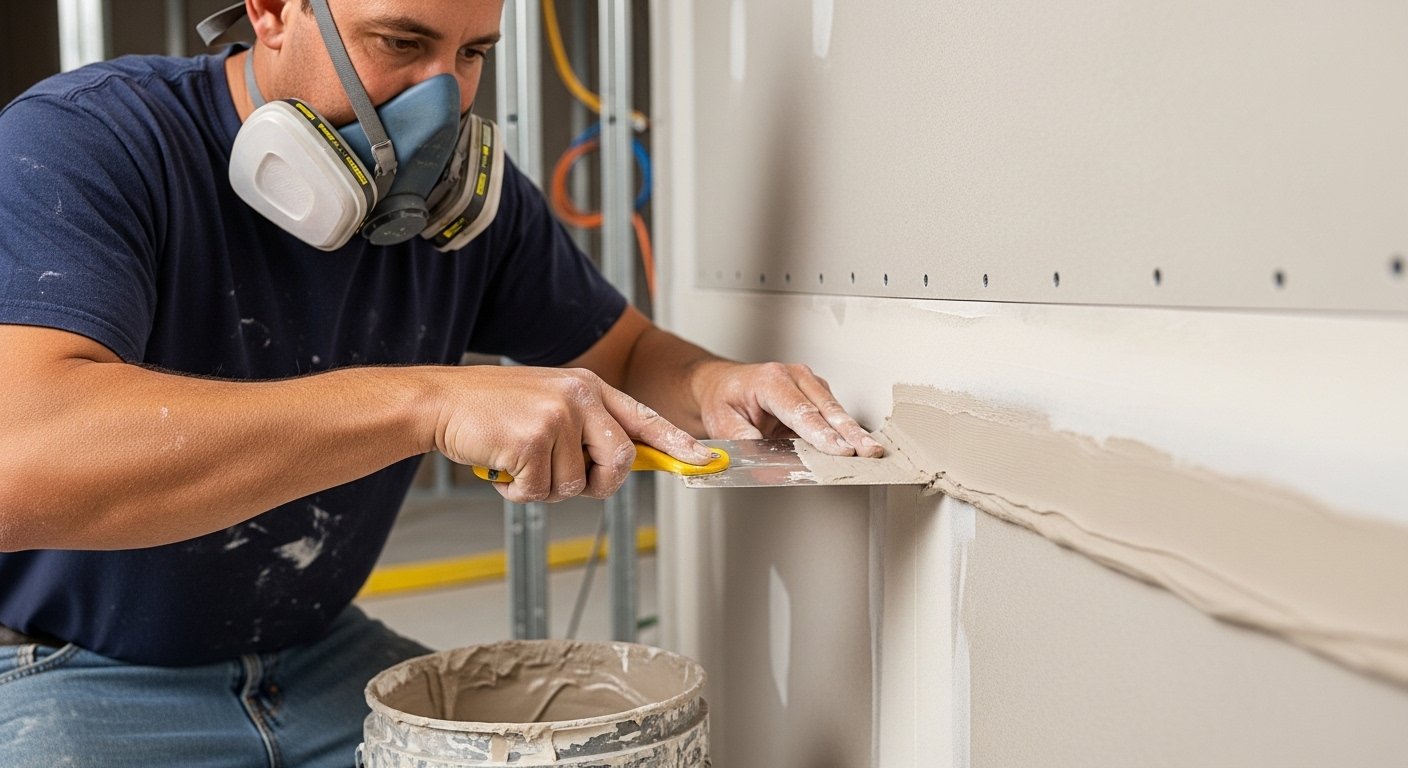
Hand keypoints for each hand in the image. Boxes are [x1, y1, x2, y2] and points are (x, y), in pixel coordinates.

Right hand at [433, 367, 714, 502]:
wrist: (440, 402)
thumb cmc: (492, 408)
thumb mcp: (550, 402)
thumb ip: (586, 427)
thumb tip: (619, 464)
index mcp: (588, 386)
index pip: (644, 418)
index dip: (676, 443)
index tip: (702, 460)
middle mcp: (580, 396)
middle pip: (621, 460)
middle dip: (598, 483)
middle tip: (565, 478)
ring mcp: (557, 416)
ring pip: (575, 484)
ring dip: (544, 487)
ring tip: (518, 462)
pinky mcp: (532, 439)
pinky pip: (541, 491)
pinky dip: (518, 492)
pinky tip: (502, 467)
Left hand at [692, 361, 883, 457]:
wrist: (721, 384)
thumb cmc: (723, 399)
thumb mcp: (720, 421)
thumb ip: (741, 438)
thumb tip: (761, 455)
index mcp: (770, 380)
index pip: (801, 411)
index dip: (822, 433)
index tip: (839, 449)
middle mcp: (794, 377)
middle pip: (827, 409)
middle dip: (849, 432)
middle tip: (868, 450)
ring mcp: (808, 383)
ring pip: (835, 411)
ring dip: (852, 432)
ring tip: (870, 451)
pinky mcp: (816, 394)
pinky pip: (833, 414)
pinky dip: (845, 431)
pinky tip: (857, 446)